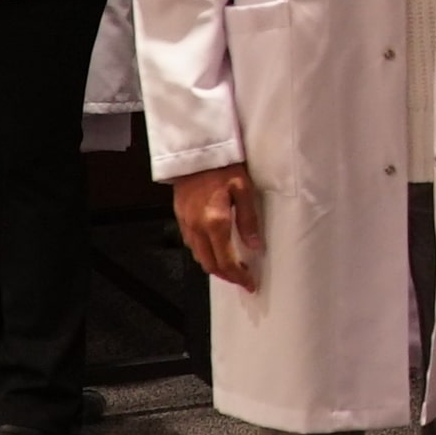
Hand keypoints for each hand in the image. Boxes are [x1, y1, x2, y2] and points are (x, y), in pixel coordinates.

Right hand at [173, 164, 262, 291]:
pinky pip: (191, 244)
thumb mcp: (244, 189)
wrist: (195, 150)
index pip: (226, 261)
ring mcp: (186, 224)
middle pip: (210, 264)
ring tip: (233, 266)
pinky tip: (216, 248)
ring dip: (215, 266)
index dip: (238, 277)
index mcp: (215, 223)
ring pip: (198, 256)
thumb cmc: (224, 166)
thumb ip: (249, 220)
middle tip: (243, 278)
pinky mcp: (180, 218)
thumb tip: (255, 246)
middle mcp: (197, 228)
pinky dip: (204, 253)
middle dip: (227, 276)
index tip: (250, 284)